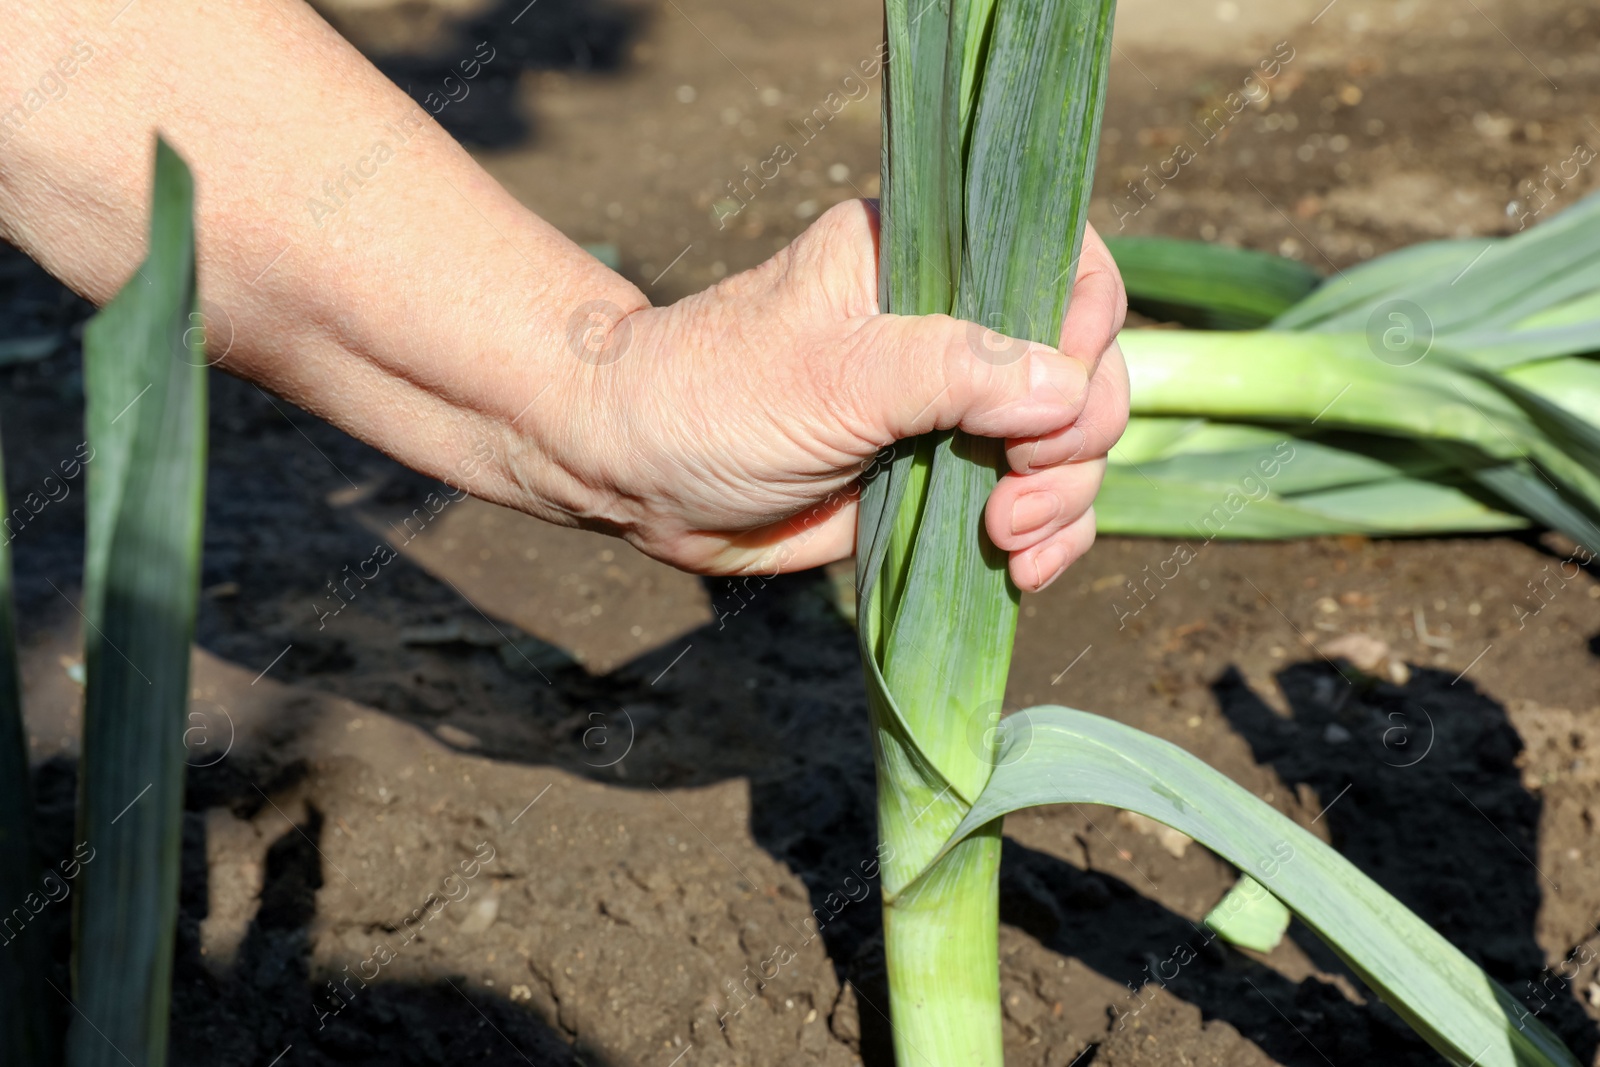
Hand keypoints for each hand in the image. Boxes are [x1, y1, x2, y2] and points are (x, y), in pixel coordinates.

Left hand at [543, 199, 1128, 591]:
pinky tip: (1024, 569)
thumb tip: (1069, 387)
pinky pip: (1032, 502)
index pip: (1062, 264)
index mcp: (929, 258)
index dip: (1086, 328)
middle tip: (1021, 491)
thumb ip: (956, 371)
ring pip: (1068, 444)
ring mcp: (953, 407)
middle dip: (1077, 438)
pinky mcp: (941, 478)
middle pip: (1082, 367)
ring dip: (1066, 499)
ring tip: (1011, 541)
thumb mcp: (837, 375)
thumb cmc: (717, 397)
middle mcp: (955, 326)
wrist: (638, 477)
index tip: (1060, 398)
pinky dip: (1048, 536)